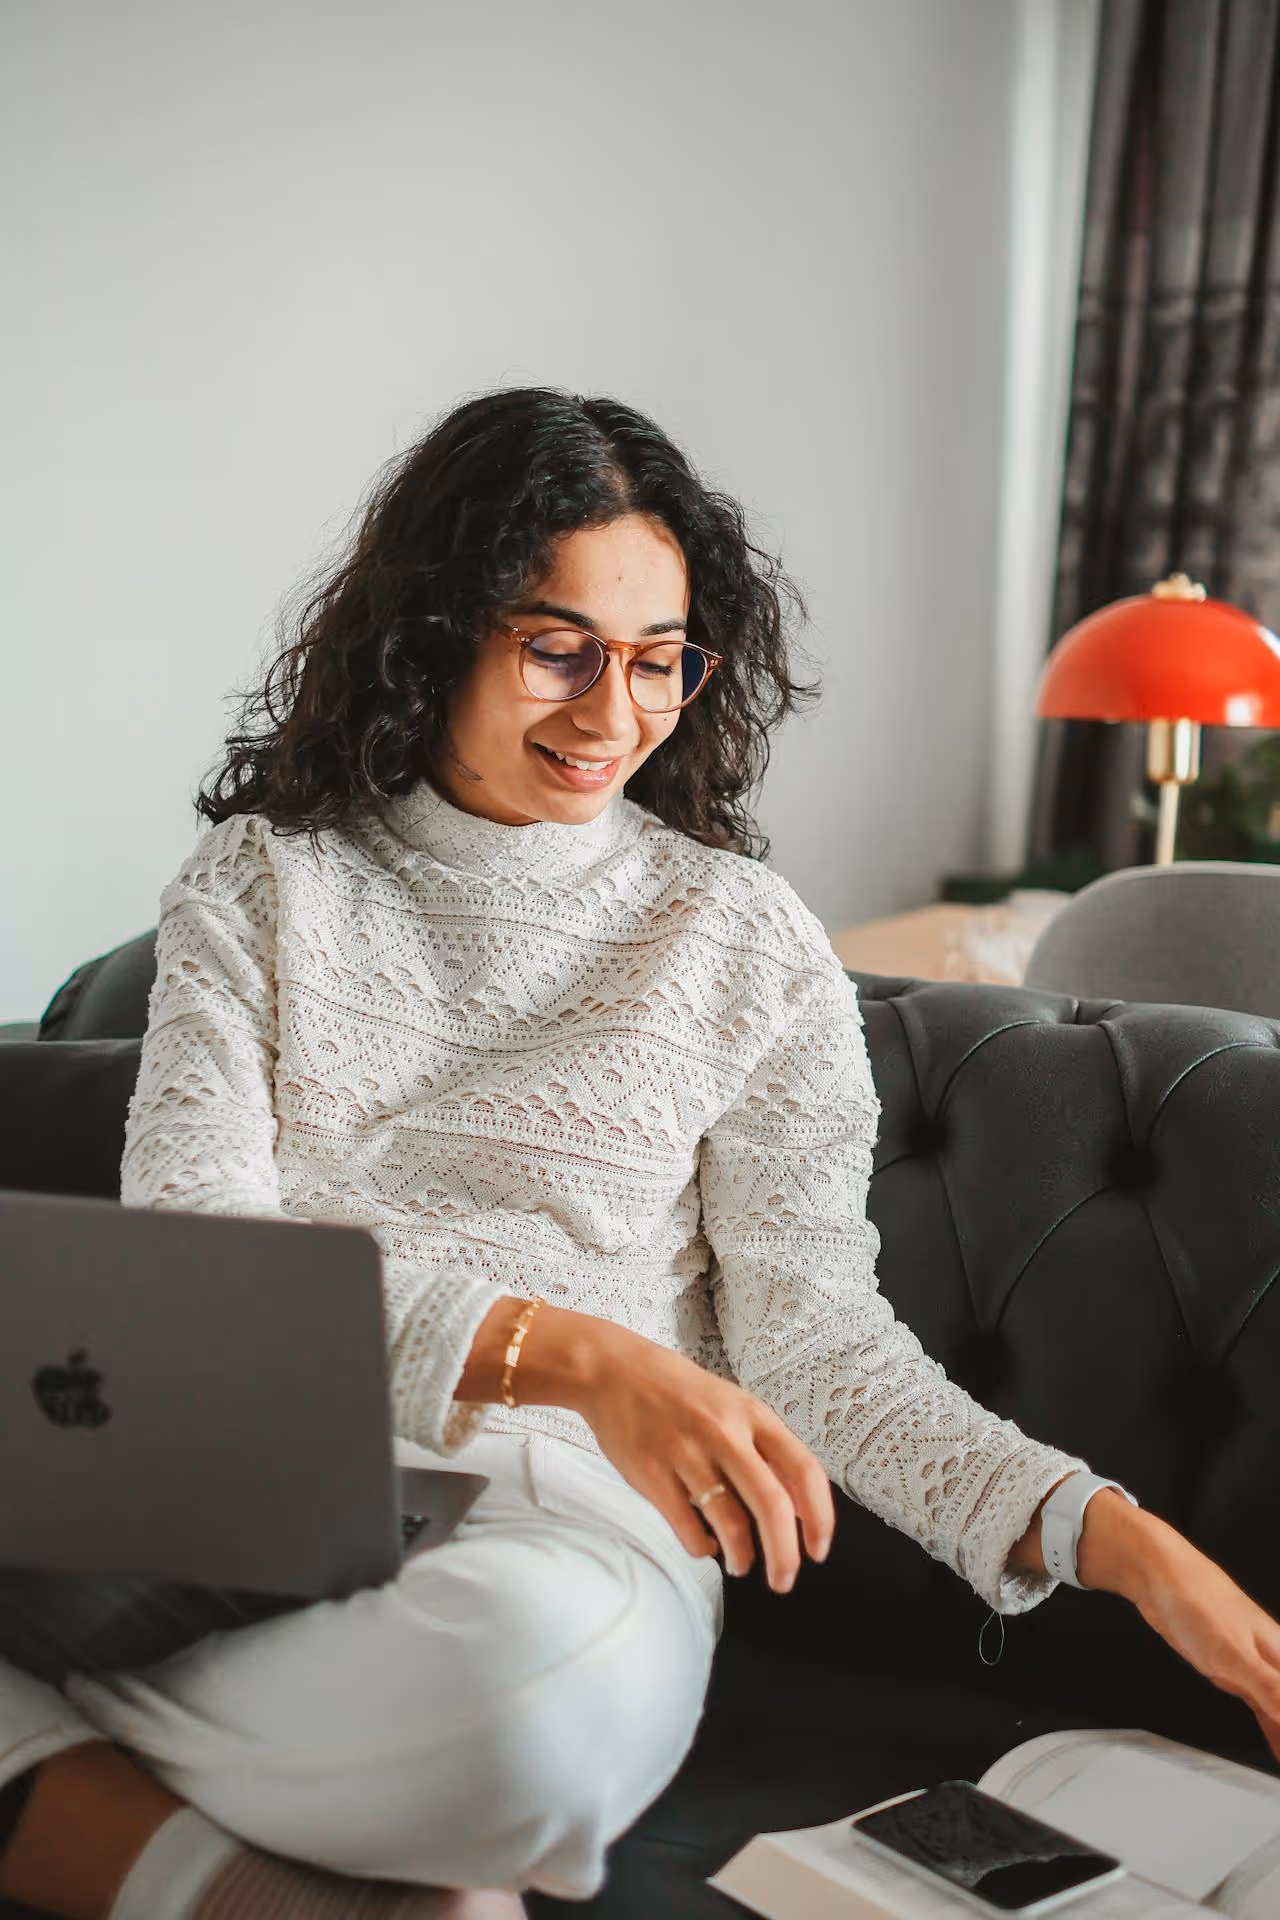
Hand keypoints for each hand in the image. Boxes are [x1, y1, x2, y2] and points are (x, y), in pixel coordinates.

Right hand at [463, 1299, 835, 1592]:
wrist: (613, 1370)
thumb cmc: (680, 1393)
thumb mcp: (733, 1406)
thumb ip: (765, 1449)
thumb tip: (801, 1507)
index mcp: (753, 1415)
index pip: (804, 1471)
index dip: (820, 1518)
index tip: (818, 1551)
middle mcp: (725, 1432)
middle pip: (772, 1504)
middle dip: (784, 1555)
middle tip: (784, 1581)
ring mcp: (686, 1452)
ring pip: (729, 1522)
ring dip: (741, 1556)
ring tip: (741, 1565)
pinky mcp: (651, 1472)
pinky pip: (686, 1525)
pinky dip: (701, 1547)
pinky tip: (704, 1547)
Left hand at [1077, 1492, 1279, 1762]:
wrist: (1158, 1575)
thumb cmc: (1197, 1603)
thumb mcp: (1235, 1654)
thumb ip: (1272, 1689)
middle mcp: (1273, 1659)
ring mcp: (1251, 1664)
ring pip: (1279, 1709)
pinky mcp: (1230, 1667)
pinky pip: (1261, 1705)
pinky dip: (1271, 1728)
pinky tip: (1275, 1745)